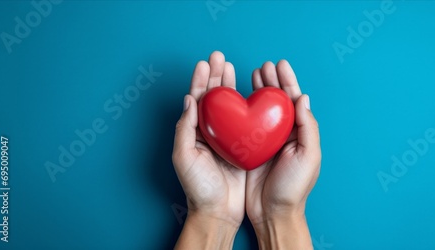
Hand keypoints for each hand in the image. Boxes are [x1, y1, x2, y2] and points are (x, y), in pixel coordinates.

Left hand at [172, 51, 245, 248]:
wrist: (219, 211)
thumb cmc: (199, 187)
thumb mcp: (184, 157)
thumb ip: (184, 128)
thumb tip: (189, 99)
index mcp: (194, 132)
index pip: (196, 100)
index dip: (200, 80)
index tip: (206, 62)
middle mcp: (210, 132)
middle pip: (213, 97)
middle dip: (215, 75)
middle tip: (220, 57)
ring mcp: (227, 137)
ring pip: (228, 105)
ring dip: (229, 84)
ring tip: (232, 66)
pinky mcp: (243, 145)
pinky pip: (245, 120)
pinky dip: (247, 104)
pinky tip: (251, 92)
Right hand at [246, 60, 320, 248]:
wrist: (273, 212)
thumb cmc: (294, 187)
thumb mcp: (308, 156)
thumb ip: (307, 126)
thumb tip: (303, 98)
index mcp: (299, 133)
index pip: (293, 100)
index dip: (287, 81)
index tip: (280, 64)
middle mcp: (282, 133)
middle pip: (277, 101)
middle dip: (272, 81)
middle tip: (263, 65)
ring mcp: (265, 140)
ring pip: (261, 108)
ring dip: (258, 90)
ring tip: (252, 73)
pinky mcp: (249, 148)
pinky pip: (245, 123)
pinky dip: (243, 108)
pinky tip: (237, 98)